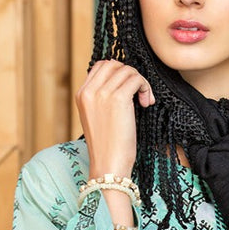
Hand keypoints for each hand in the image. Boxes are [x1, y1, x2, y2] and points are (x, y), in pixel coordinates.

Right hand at [75, 59, 154, 180]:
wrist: (108, 166)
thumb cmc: (107, 147)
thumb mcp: (97, 118)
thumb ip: (102, 98)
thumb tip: (122, 81)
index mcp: (82, 95)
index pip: (101, 66)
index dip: (118, 73)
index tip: (128, 89)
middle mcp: (89, 91)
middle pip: (114, 64)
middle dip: (130, 74)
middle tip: (137, 94)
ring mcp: (102, 94)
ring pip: (128, 70)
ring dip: (140, 82)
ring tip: (144, 101)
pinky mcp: (118, 99)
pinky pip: (136, 79)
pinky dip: (145, 87)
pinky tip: (146, 103)